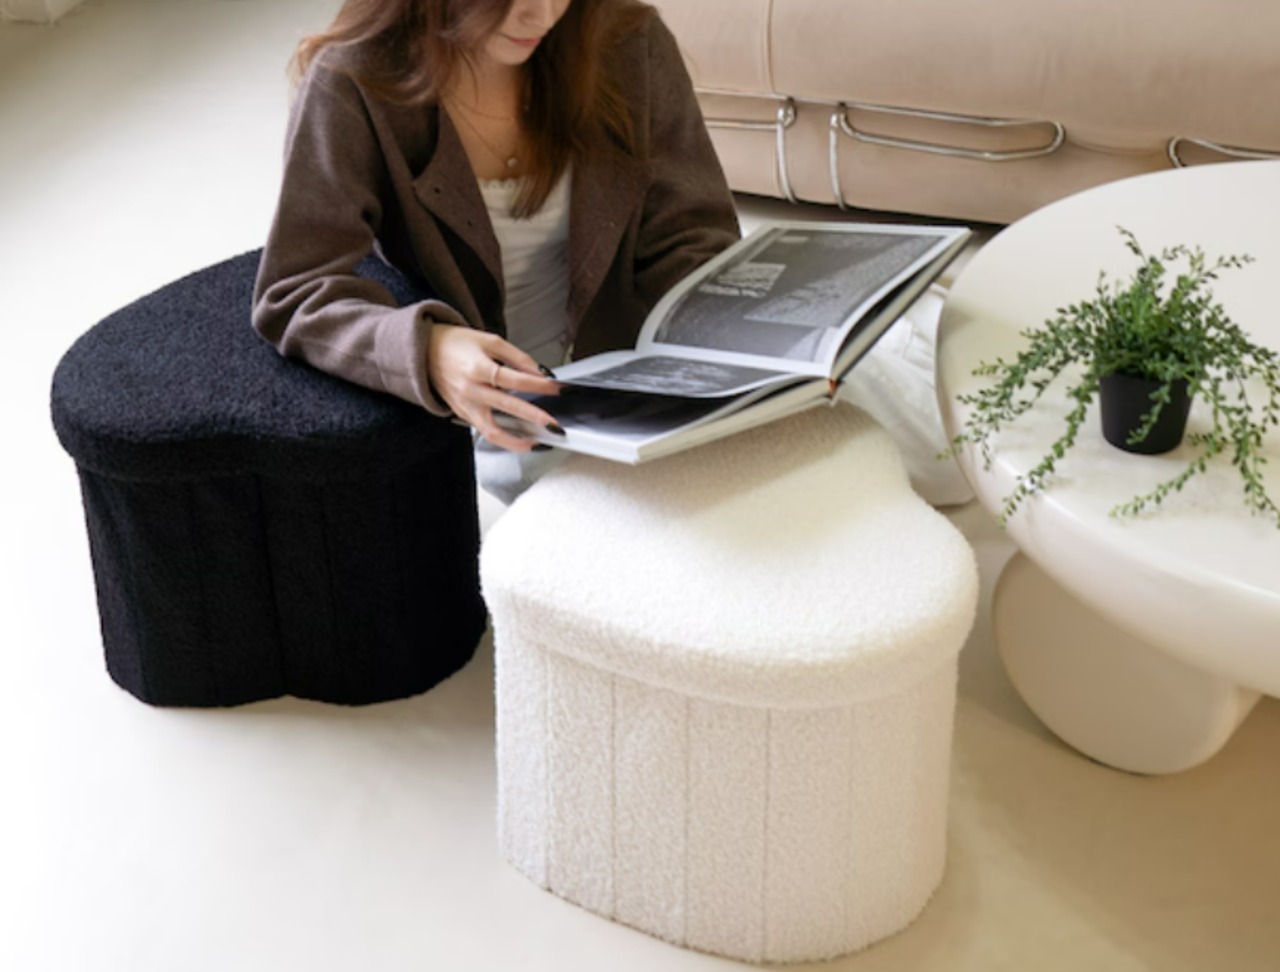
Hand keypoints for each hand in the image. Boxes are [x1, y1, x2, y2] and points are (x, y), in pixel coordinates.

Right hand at [427, 325, 561, 450]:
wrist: (424, 352)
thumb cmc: (455, 344)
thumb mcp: (488, 341)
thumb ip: (516, 356)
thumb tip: (538, 372)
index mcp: (478, 368)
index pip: (515, 379)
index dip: (539, 385)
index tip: (556, 388)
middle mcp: (470, 390)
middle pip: (506, 406)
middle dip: (533, 417)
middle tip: (554, 424)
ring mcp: (465, 406)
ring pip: (492, 431)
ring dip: (516, 441)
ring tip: (536, 444)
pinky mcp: (463, 414)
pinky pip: (484, 431)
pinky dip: (503, 438)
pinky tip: (519, 439)